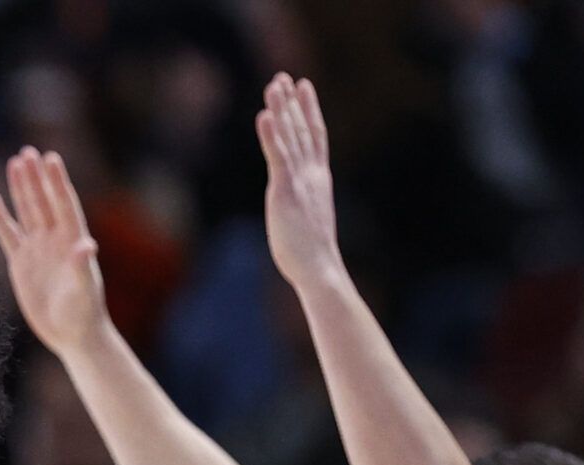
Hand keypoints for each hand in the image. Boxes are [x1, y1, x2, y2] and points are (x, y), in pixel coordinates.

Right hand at [0, 147, 111, 358]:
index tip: (50, 157)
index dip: (57, 181)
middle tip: (27, 152)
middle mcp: (55, 240)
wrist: (72, 334)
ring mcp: (38, 249)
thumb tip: (87, 245)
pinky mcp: (21, 263)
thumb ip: (82, 268)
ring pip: (27, 212)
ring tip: (15, 162)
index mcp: (72, 241)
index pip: (64, 204)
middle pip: (43, 202)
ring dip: (21, 188)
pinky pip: (8, 235)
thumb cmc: (84, 314)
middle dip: (36, 178)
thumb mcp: (84, 292)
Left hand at [256, 75, 346, 296]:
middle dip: (293, 102)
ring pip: (291, 136)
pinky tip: (264, 115)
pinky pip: (277, 157)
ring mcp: (300, 180)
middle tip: (284, 77)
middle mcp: (312, 174)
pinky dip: (271, 134)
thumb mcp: (309, 219)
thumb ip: (304, 203)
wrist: (319, 268)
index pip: (316, 136)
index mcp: (319, 179)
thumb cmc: (312, 254)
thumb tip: (298, 204)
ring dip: (282, 108)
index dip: (310, 109)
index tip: (305, 86)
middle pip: (303, 129)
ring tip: (274, 84)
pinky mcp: (285, 191)